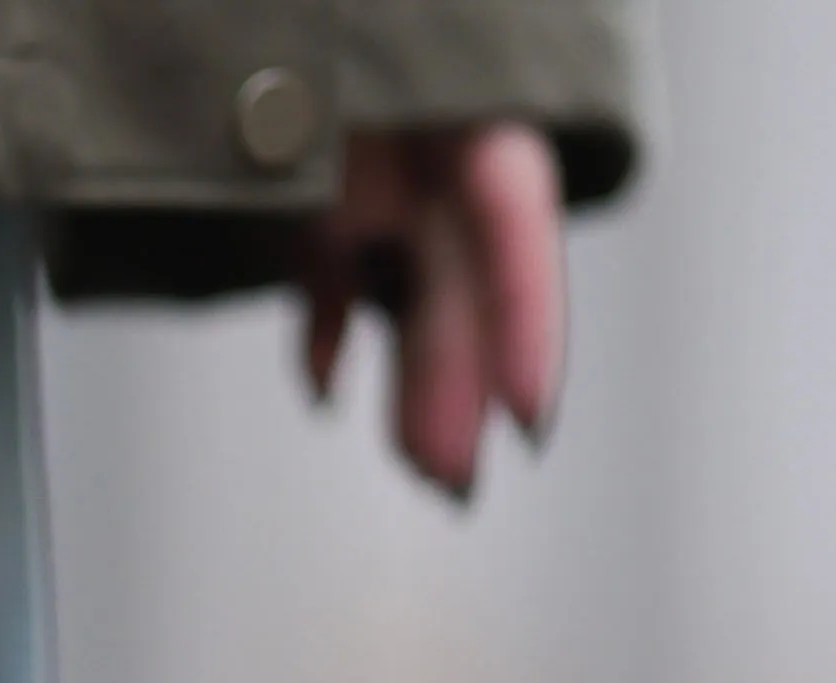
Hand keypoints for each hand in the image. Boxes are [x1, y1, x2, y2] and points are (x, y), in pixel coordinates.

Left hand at [301, 123, 571, 499]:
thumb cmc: (307, 8)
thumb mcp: (366, 104)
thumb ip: (360, 168)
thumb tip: (360, 266)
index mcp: (467, 117)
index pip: (514, 217)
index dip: (528, 324)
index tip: (528, 418)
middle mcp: (431, 157)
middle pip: (458, 286)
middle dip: (456, 389)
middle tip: (452, 481)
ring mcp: (377, 182)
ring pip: (408, 298)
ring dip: (413, 385)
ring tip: (421, 465)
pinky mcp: (318, 204)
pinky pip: (333, 279)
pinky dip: (326, 339)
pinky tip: (322, 392)